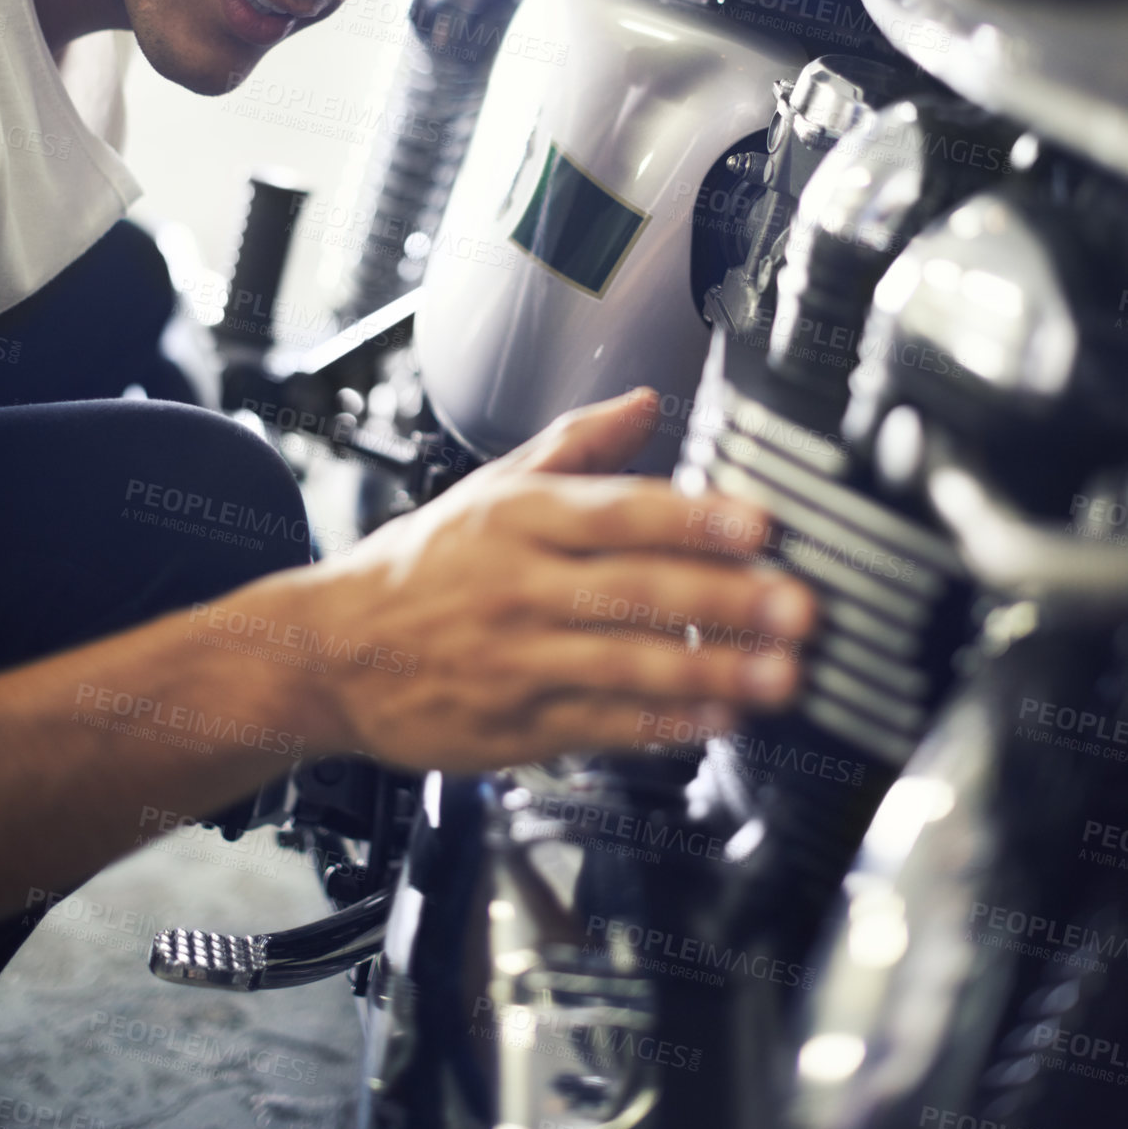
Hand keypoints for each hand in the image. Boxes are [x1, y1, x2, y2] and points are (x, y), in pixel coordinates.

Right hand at [284, 388, 814, 770]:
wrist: (330, 653)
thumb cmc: (423, 565)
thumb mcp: (489, 487)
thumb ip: (576, 444)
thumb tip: (646, 401)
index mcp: (519, 518)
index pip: (617, 512)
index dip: (693, 518)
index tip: (759, 525)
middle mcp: (520, 586)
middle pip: (634, 591)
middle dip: (725, 601)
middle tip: (798, 607)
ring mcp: (516, 660)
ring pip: (624, 665)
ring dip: (711, 671)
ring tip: (780, 676)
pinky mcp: (513, 725)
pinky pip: (598, 726)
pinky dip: (661, 726)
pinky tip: (716, 720)